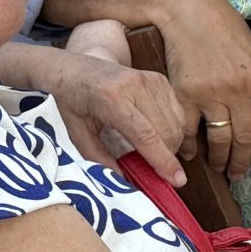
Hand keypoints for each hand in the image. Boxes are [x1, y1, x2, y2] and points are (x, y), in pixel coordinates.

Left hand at [0, 28, 188, 186]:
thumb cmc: (73, 102)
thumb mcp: (77, 134)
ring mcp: (150, 80)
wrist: (74, 69)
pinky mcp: (159, 79)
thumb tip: (126, 182)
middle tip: (155, 172)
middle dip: (167, 157)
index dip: (163, 160)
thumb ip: (100, 159)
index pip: (145, 135)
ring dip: (171, 145)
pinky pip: (177, 112)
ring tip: (153, 153)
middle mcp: (135, 86)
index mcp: (111, 99)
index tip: (177, 181)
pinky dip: (173, 129)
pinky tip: (157, 135)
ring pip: (176, 123)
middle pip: (166, 131)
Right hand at [162, 0, 250, 178]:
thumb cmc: (222, 26)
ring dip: (219, 159)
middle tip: (237, 173)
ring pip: (220, 139)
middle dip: (242, 161)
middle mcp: (240, 90)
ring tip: (217, 166)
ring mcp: (212, 93)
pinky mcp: (185, 94)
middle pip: (245, 138)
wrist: (187, 9)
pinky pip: (188, 130)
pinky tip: (189, 152)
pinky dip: (188, 146)